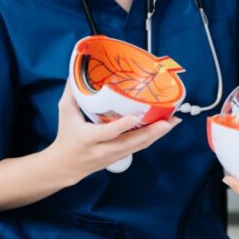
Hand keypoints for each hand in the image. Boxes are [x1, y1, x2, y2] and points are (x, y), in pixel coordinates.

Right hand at [49, 86, 178, 183]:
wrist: (65, 166)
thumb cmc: (66, 136)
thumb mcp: (65, 113)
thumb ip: (72, 93)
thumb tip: (77, 71)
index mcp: (88, 138)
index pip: (107, 133)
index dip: (122, 126)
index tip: (136, 117)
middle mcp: (103, 149)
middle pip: (130, 143)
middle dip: (151, 132)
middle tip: (167, 122)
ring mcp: (113, 156)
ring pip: (138, 146)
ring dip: (156, 135)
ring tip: (172, 122)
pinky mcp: (119, 157)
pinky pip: (138, 148)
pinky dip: (151, 138)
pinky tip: (163, 128)